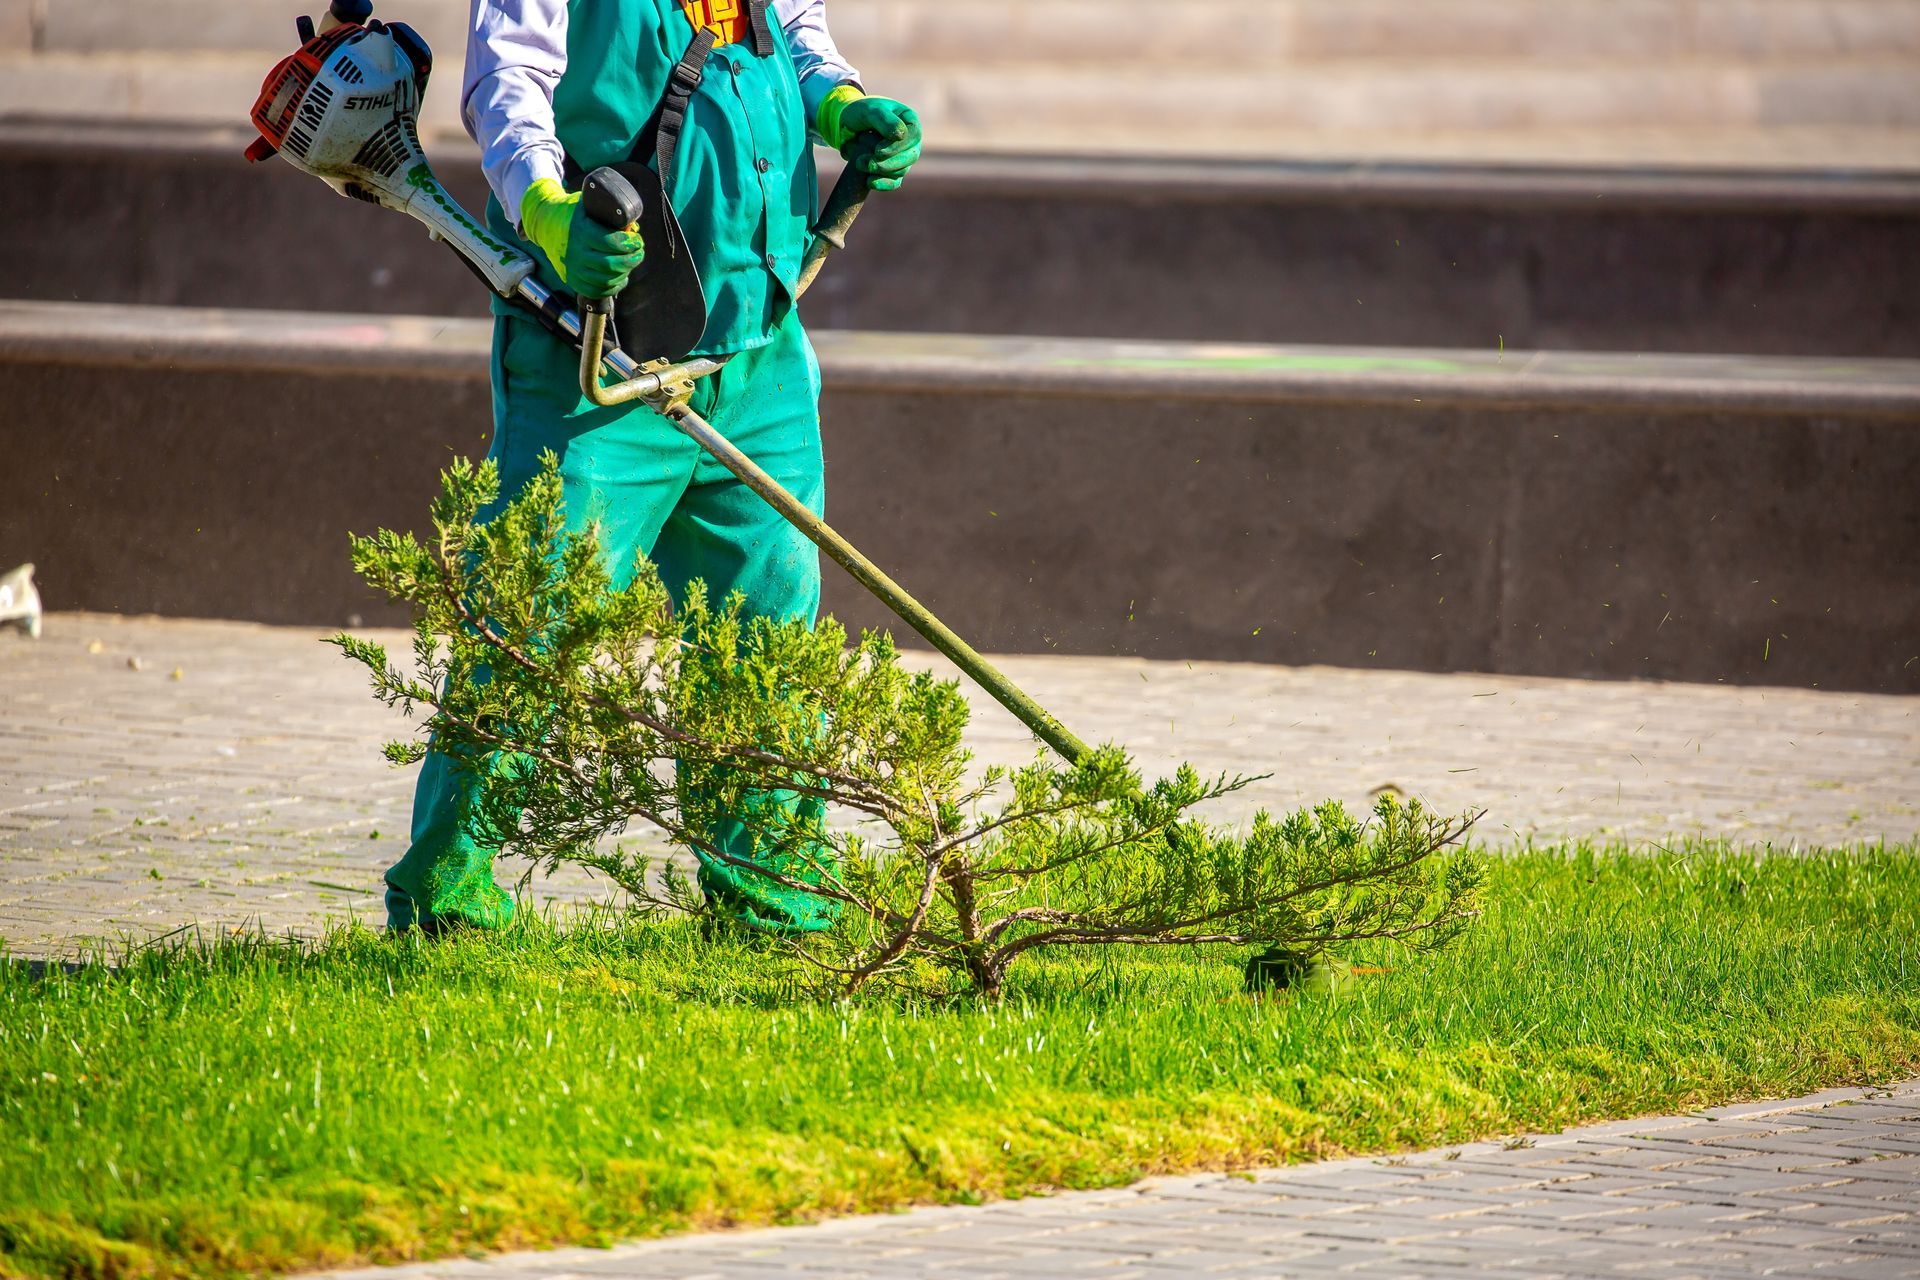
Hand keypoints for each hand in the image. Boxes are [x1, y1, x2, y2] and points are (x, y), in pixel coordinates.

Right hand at [519, 178, 645, 298]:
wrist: (545, 225)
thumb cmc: (573, 214)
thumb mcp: (589, 206)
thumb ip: (611, 216)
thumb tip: (633, 229)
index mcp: (581, 231)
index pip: (610, 242)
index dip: (629, 243)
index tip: (637, 241)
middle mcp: (575, 252)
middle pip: (610, 264)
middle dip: (631, 260)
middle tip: (639, 253)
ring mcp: (573, 269)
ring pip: (606, 280)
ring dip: (624, 273)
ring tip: (630, 263)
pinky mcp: (572, 280)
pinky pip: (597, 291)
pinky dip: (613, 286)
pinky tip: (620, 277)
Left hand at [819, 88, 921, 190]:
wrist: (847, 125)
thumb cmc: (861, 113)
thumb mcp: (870, 111)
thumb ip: (885, 121)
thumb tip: (901, 135)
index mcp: (909, 121)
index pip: (913, 136)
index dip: (897, 146)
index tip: (877, 150)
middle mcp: (910, 140)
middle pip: (910, 156)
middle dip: (888, 162)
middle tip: (864, 161)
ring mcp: (903, 157)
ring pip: (901, 170)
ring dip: (880, 171)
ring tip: (859, 163)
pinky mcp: (893, 171)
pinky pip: (894, 182)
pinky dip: (883, 184)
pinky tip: (869, 182)